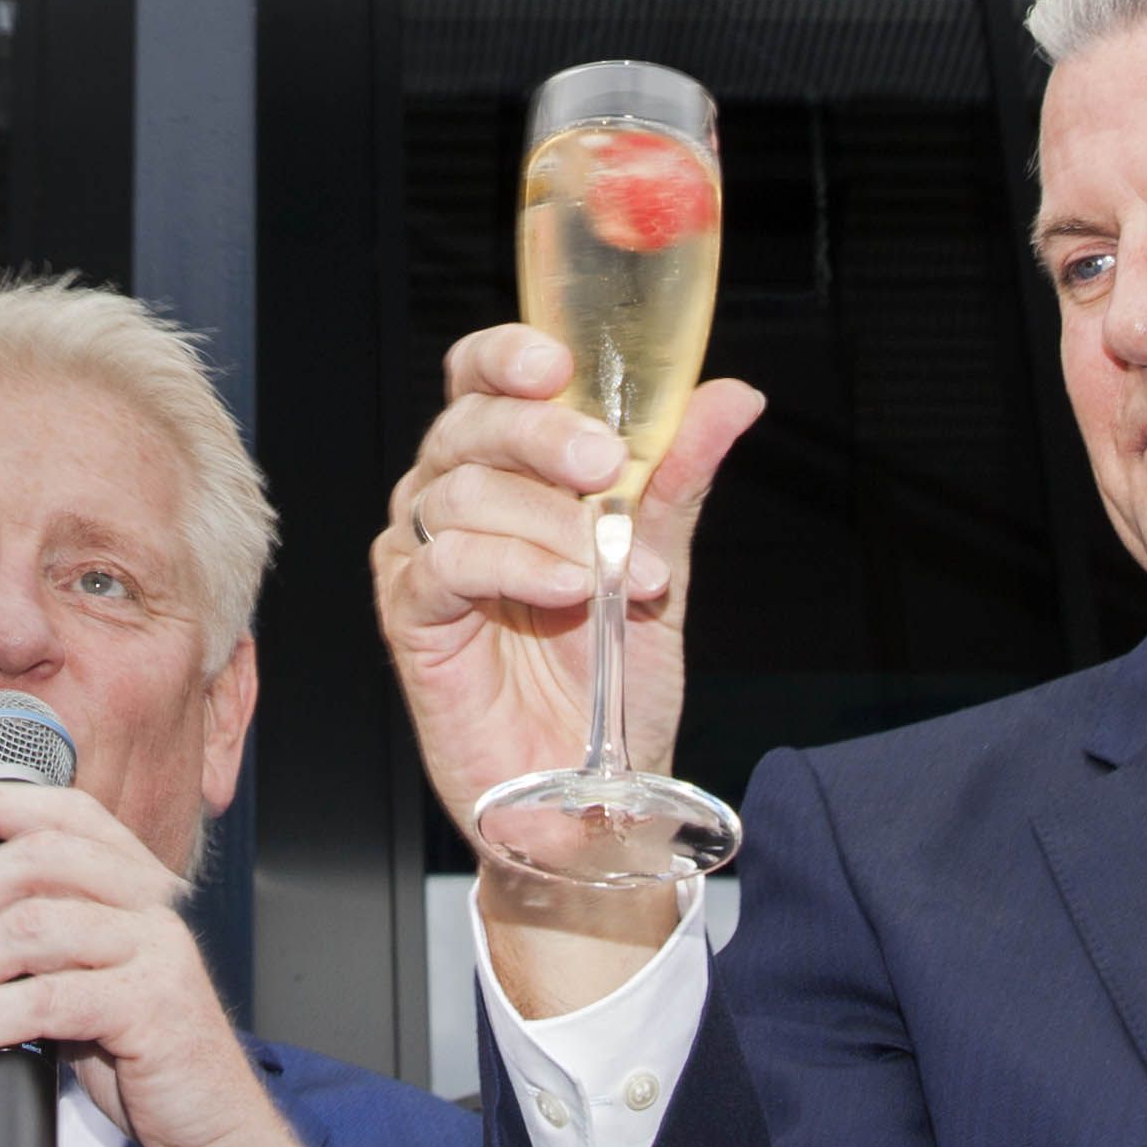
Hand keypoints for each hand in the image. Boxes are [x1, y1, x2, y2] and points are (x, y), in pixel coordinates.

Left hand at [0, 780, 318, 1146]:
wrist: (215, 1128)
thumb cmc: (143, 1059)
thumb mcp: (85, 982)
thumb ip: (36, 945)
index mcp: (134, 884)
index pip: (62, 812)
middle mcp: (150, 903)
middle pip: (31, 864)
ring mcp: (155, 950)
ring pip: (28, 929)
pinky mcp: (151, 1005)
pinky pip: (44, 999)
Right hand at [377, 323, 760, 1016]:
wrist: (595, 791)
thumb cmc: (614, 676)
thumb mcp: (661, 563)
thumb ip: (679, 477)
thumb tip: (736, 394)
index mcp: (507, 467)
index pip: (481, 377)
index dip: (507, 355)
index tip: (556, 361)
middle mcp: (453, 497)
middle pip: (469, 423)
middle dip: (542, 433)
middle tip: (607, 463)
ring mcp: (424, 555)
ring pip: (459, 491)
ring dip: (547, 521)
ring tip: (608, 568)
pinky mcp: (411, 617)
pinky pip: (444, 566)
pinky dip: (510, 566)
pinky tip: (565, 588)